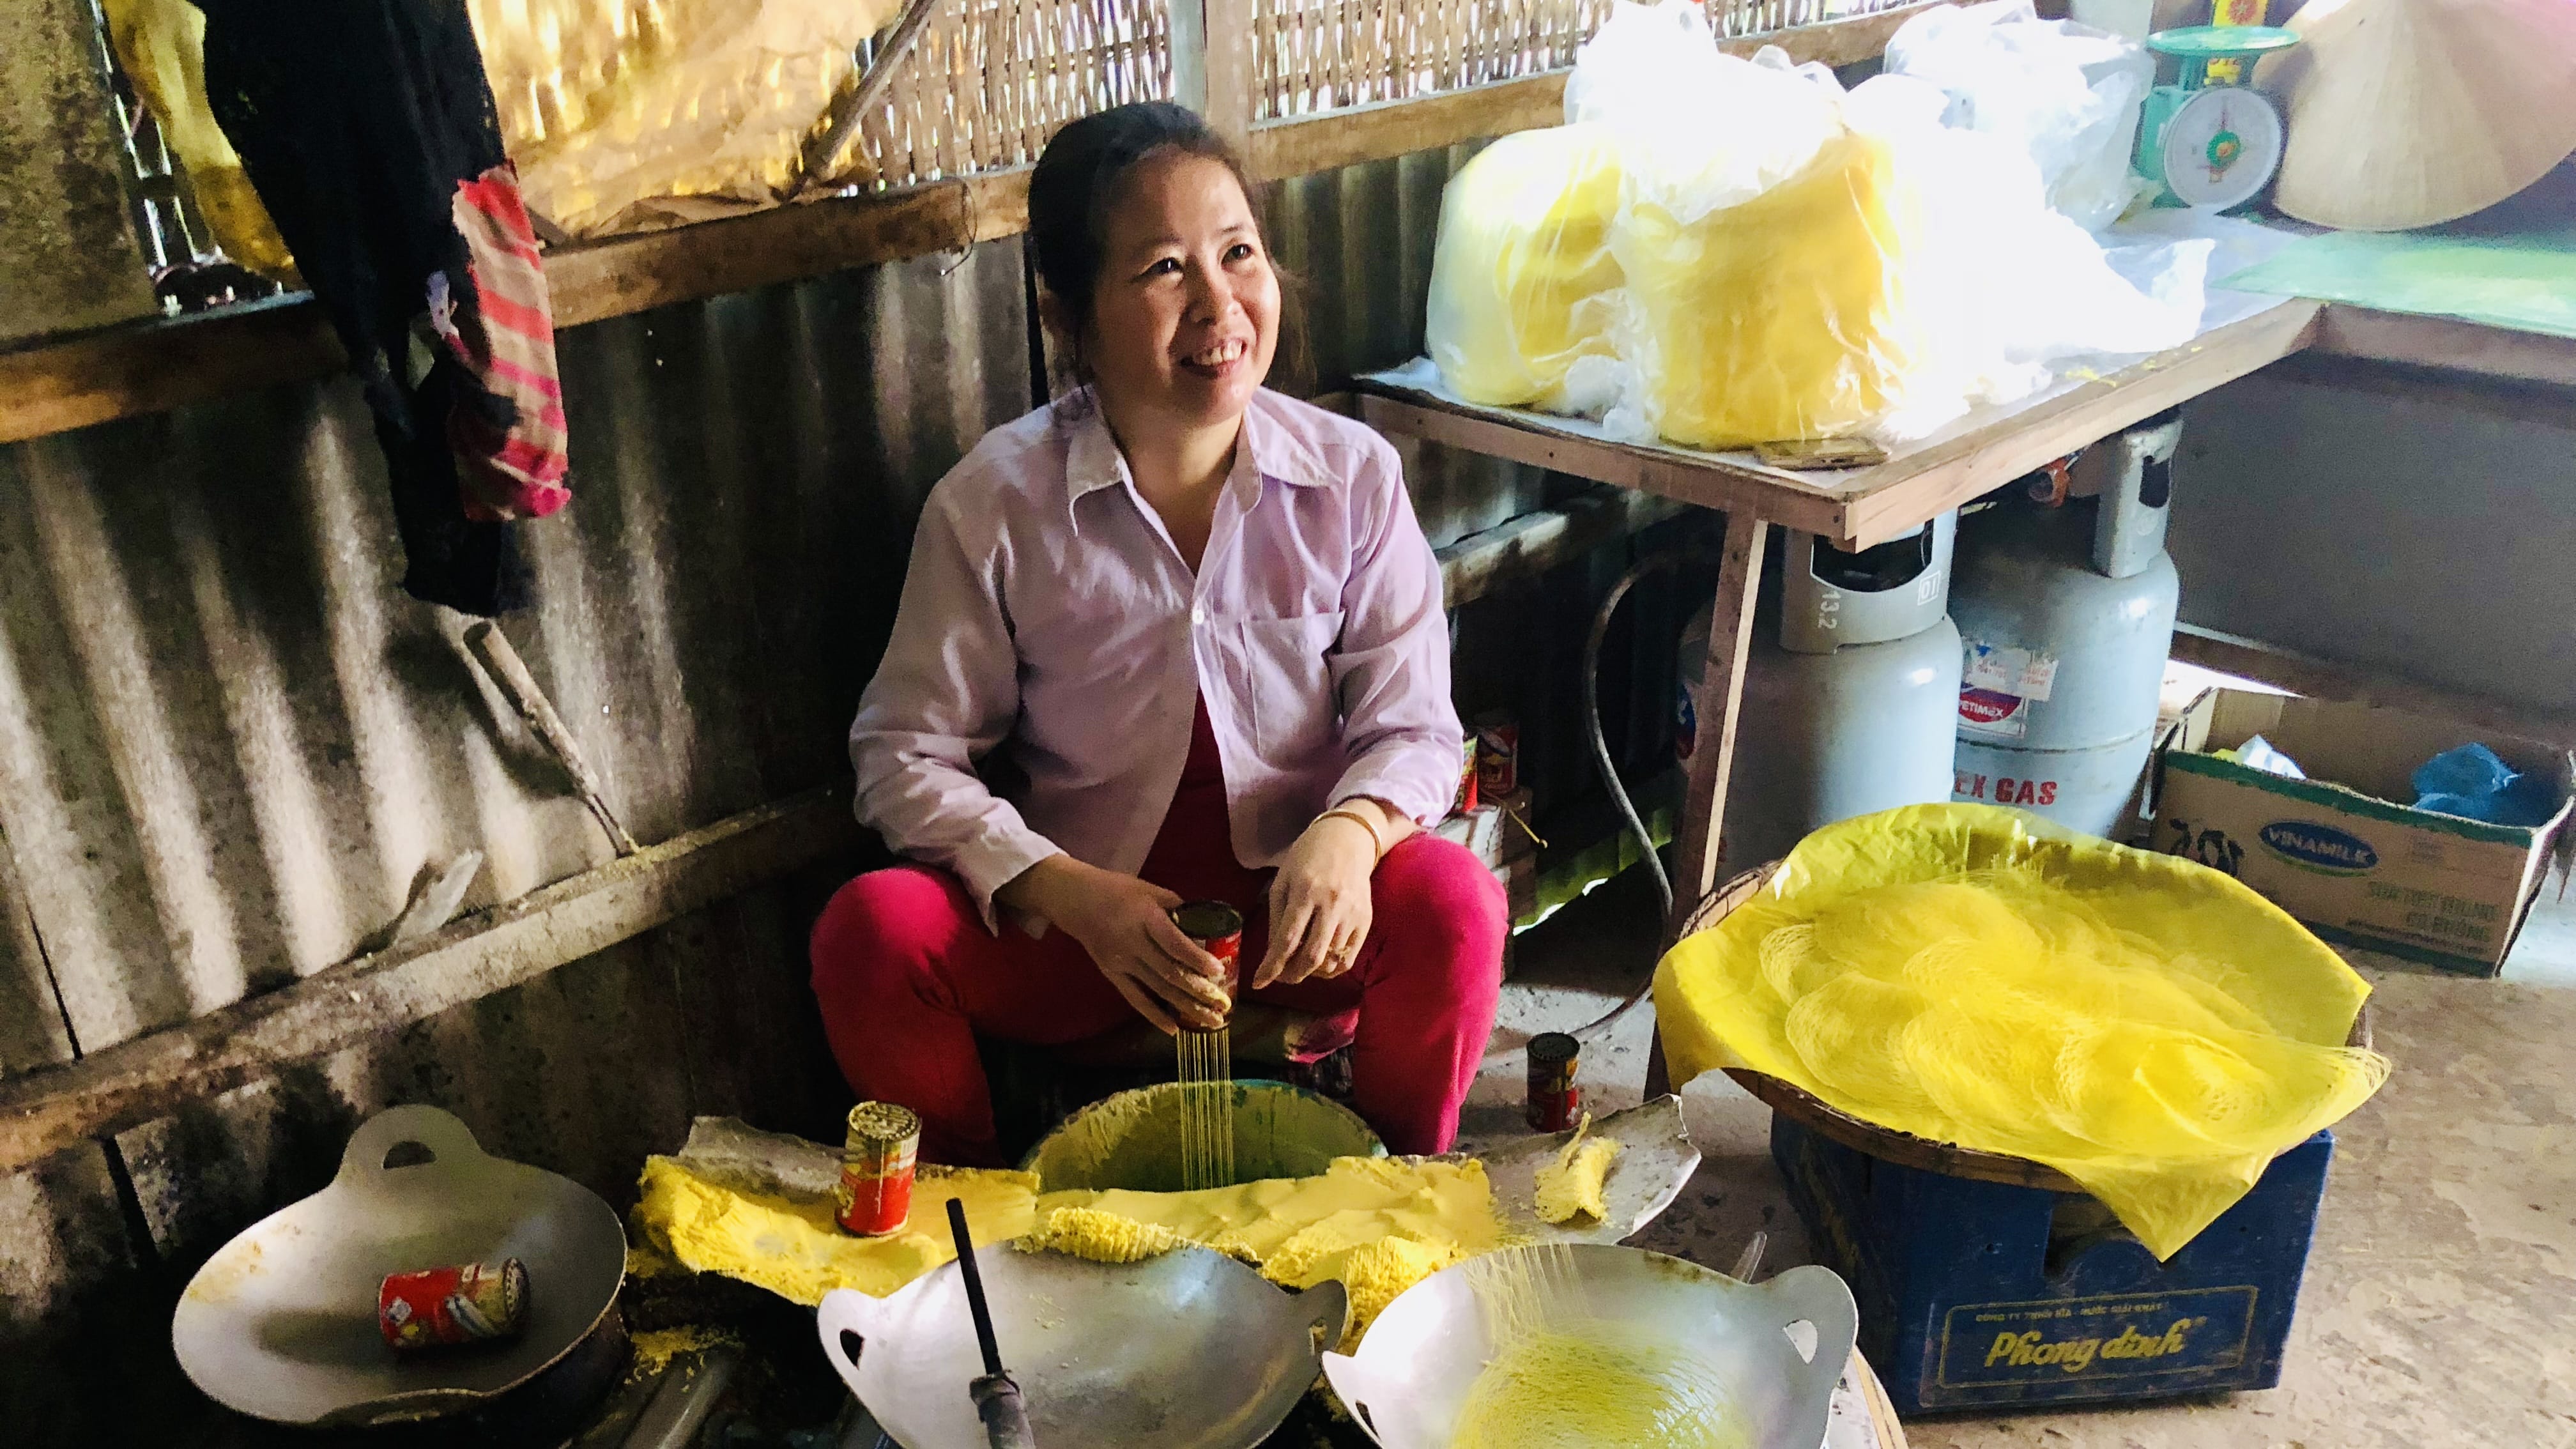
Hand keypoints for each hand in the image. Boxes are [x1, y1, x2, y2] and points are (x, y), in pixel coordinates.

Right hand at [998, 856, 1230, 1032]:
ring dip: (1186, 1007)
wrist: (1078, 901)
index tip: (1219, 970)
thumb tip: (1208, 929)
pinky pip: (1135, 999)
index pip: (1174, 943)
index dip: (1197, 958)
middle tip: (1224, 1006)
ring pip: (1157, 990)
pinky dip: (1154, 1015)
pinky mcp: (1111, 974)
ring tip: (1211, 1021)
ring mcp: (1120, 962)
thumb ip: (1179, 910)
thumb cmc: (1120, 891)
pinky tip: (1174, 1029)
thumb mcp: (1152, 891)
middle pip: (1169, 972)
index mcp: (1145, 917)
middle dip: (1199, 991)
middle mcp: (1132, 942)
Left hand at [1253, 812, 1378, 989]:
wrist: (1348, 839)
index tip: (1259, 982)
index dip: (1272, 966)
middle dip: (1292, 975)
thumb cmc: (1307, 858)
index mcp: (1306, 892)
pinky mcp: (1366, 920)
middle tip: (1280, 978)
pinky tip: (1319, 963)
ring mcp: (1352, 914)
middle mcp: (1332, 905)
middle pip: (1312, 956)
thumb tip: (1273, 954)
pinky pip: (1348, 958)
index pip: (1288, 939)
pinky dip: (1331, 969)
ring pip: (1331, 961)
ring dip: (1310, 972)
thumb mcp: (1283, 881)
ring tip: (1297, 966)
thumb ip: (1277, 917)